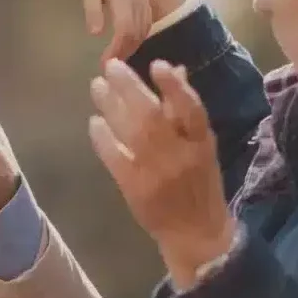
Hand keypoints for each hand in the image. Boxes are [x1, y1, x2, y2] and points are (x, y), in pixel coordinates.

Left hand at [79, 0, 152, 62]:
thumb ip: (92, 9)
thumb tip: (96, 34)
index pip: (125, 32)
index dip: (116, 50)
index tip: (105, 63)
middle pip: (138, 33)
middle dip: (126, 51)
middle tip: (111, 66)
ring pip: (145, 28)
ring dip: (134, 44)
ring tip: (120, 56)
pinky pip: (147, 19)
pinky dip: (140, 33)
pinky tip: (130, 39)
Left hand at [88, 58, 234, 288]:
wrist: (195, 233)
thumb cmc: (200, 183)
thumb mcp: (202, 146)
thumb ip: (186, 111)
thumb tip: (175, 69)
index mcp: (202, 143)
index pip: (192, 109)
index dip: (174, 86)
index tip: (157, 64)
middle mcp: (180, 155)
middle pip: (153, 116)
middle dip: (129, 88)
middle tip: (111, 67)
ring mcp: (156, 173)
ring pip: (131, 132)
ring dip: (111, 105)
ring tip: (97, 86)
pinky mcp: (135, 188)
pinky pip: (115, 157)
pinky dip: (103, 137)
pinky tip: (95, 121)